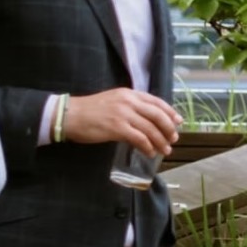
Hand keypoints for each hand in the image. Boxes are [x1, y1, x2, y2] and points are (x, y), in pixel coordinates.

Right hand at [61, 89, 182, 156]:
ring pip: (151, 128)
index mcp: (129, 94)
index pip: (156, 101)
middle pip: (158, 115)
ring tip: (165, 150)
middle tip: (174, 138)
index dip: (170, 112)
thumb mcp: (113, 101)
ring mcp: (123, 114)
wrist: (69, 115)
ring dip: (161, 141)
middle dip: (169, 128)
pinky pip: (139, 138)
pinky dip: (147, 146)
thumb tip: (147, 120)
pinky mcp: (117, 127)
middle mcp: (129, 101)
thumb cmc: (90, 110)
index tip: (178, 122)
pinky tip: (149, 152)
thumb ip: (130, 107)